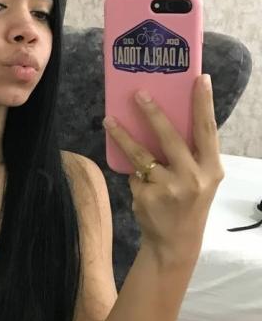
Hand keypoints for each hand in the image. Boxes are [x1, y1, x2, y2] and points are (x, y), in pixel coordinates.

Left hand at [103, 75, 224, 263]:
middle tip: (138, 93)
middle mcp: (193, 177)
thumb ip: (189, 155)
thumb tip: (161, 121)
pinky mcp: (148, 196)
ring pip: (141, 154)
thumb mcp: (200, 179)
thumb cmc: (188, 203)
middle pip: (170, 137)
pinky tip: (138, 181)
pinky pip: (135, 175)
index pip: (207, 130)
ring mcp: (169, 187)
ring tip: (109, 120)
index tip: (200, 78)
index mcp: (211, 168)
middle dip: (153, 113)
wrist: (176, 242)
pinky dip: (134, 175)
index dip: (204, 103)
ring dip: (123, 135)